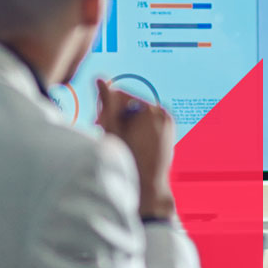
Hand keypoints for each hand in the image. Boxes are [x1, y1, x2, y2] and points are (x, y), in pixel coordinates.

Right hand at [96, 79, 175, 218]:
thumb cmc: (128, 161)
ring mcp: (168, 123)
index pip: (121, 95)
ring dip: (125, 122)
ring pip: (138, 114)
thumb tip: (99, 78)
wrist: (148, 189)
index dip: (106, 108)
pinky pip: (148, 123)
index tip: (98, 122)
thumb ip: (106, 102)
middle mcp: (163, 113)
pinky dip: (137, 129)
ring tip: (118, 139)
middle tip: (105, 131)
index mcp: (151, 110)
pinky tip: (130, 143)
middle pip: (131, 104)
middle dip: (116, 115)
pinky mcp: (169, 132)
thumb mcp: (112, 130)